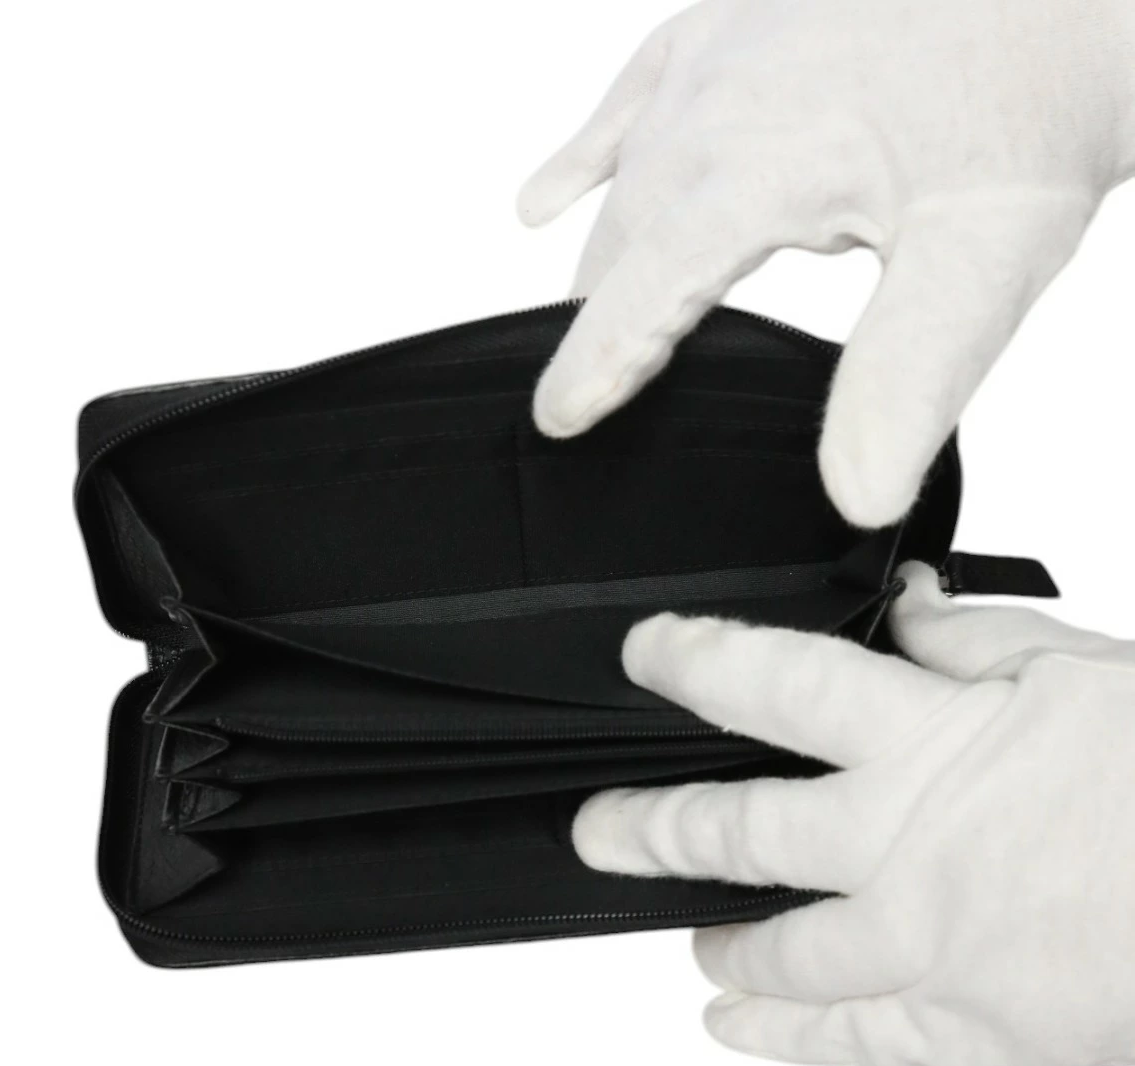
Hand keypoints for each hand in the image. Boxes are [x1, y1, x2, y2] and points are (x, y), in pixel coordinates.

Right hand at [519, 0, 1134, 527]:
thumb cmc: (1047, 87)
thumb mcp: (987, 255)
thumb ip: (907, 376)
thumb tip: (855, 493)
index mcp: (748, 169)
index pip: (636, 295)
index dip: (594, 366)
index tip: (557, 420)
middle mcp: (709, 105)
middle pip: (619, 243)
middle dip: (601, 321)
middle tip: (596, 394)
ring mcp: (720, 49)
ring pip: (622, 178)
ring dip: (603, 255)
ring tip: (584, 321)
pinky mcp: (740, 17)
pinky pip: (633, 93)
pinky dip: (587, 153)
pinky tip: (544, 195)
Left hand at [572, 563, 1134, 1065]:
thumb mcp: (1074, 669)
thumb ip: (968, 639)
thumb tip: (899, 605)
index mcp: (932, 744)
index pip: (780, 685)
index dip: (700, 663)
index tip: (645, 653)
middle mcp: (910, 849)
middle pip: (746, 836)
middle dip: (657, 832)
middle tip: (599, 832)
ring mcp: (935, 949)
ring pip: (790, 955)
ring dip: (724, 946)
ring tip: (688, 942)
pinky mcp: (976, 1029)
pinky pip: (861, 1042)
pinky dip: (791, 1039)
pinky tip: (735, 1030)